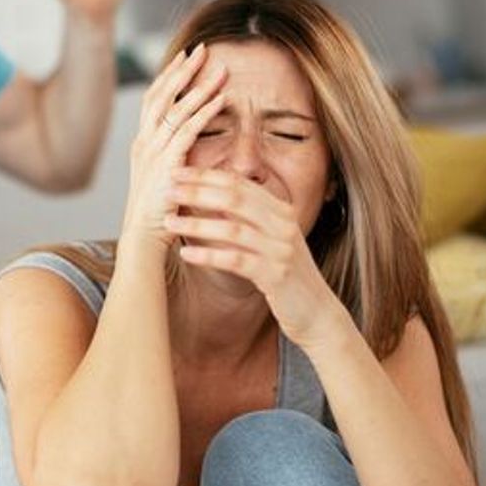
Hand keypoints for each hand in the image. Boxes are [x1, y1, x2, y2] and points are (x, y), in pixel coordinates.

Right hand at [120, 45, 226, 249]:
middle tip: (203, 48)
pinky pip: (188, 131)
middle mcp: (144, 142)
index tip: (185, 56)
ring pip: (177, 108)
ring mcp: (153, 152)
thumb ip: (173, 156)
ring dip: (201, 86)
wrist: (144, 238)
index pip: (154, 99)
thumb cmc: (158, 212)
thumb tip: (188, 142)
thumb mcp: (163, 176)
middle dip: (183, 70)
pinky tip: (222, 99)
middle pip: (162, 94)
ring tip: (221, 69)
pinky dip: (205, 112)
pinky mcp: (167, 164)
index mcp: (142, 143)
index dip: (169, 75)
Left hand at [165, 168, 349, 348]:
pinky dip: (208, 256)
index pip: (240, 184)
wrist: (318, 314)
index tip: (177, 171)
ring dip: (196, 225)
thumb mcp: (272, 240)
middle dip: (198, 192)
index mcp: (281, 211)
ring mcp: (281, 249)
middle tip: (167, 190)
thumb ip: (250, 219)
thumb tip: (210, 197)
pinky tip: (185, 255)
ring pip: (232, 229)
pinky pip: (236, 261)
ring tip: (168, 223)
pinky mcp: (276, 275)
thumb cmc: (286, 276)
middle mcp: (283, 225)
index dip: (206, 175)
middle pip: (235, 199)